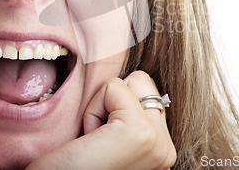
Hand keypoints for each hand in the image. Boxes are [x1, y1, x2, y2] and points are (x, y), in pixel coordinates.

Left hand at [26, 71, 175, 169]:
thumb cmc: (72, 166)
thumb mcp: (109, 136)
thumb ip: (127, 112)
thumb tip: (124, 76)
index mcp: (163, 149)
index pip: (147, 91)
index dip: (115, 108)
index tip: (102, 144)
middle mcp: (166, 147)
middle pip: (143, 82)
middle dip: (114, 102)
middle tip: (97, 141)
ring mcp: (158, 141)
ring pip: (132, 81)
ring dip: (103, 107)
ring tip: (94, 143)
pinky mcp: (140, 133)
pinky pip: (114, 87)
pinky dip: (93, 110)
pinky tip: (89, 143)